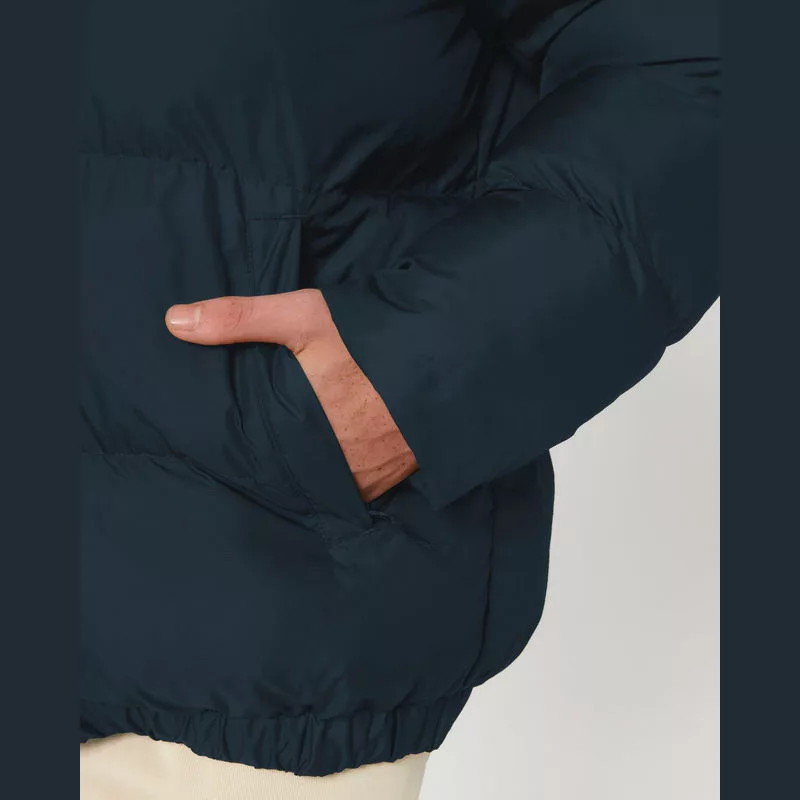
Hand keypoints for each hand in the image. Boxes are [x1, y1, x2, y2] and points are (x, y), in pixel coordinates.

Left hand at [165, 288, 417, 501]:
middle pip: (295, 471)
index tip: (242, 440)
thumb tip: (173, 321)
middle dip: (286, 458)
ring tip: (312, 445)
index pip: (261, 456)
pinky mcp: (393, 479)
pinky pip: (358, 485)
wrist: (452, 358)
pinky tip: (347, 449)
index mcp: (305, 433)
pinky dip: (348, 472)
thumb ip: (239, 318)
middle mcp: (335, 465)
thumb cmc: (372, 339)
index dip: (251, 449)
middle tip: (281, 438)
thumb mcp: (304, 317)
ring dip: (318, 468)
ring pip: (326, 482)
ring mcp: (367, 478)